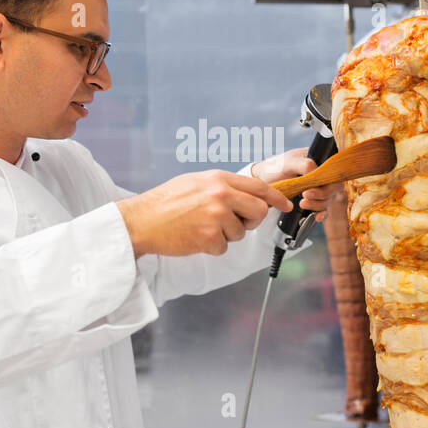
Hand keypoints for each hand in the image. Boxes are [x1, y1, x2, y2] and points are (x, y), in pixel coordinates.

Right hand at [116, 170, 293, 257]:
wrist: (141, 220)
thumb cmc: (165, 202)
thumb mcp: (196, 182)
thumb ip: (222, 187)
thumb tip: (246, 195)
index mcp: (218, 179)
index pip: (258, 187)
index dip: (276, 198)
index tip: (286, 205)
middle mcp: (220, 195)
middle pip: (259, 211)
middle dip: (251, 220)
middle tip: (235, 222)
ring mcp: (216, 217)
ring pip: (240, 233)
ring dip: (225, 235)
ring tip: (201, 227)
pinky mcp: (209, 238)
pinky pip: (224, 247)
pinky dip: (212, 247)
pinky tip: (194, 237)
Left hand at [250, 147, 342, 221]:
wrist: (263, 181)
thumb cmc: (275, 168)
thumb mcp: (288, 163)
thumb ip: (304, 164)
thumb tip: (317, 172)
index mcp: (319, 160)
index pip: (334, 171)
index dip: (328, 181)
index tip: (312, 187)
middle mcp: (322, 174)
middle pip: (334, 187)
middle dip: (321, 194)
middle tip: (305, 195)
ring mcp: (319, 188)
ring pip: (329, 199)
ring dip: (318, 204)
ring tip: (302, 204)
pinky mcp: (314, 200)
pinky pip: (324, 208)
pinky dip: (322, 213)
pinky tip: (316, 217)